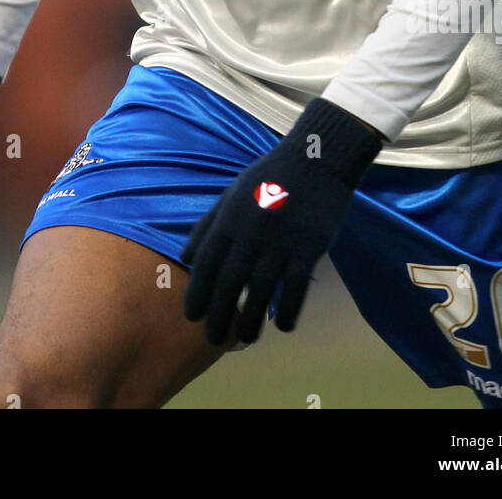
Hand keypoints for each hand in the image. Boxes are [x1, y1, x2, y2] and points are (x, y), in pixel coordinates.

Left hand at [181, 99, 381, 344]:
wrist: (316, 160)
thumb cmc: (270, 177)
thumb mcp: (232, 193)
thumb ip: (208, 224)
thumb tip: (185, 256)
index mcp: (230, 217)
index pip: (207, 263)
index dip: (197, 292)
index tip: (191, 317)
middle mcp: (251, 231)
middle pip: (230, 282)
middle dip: (219, 315)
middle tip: (213, 341)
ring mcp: (281, 240)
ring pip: (262, 290)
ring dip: (252, 320)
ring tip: (246, 339)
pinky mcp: (309, 246)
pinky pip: (296, 286)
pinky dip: (289, 310)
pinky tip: (284, 326)